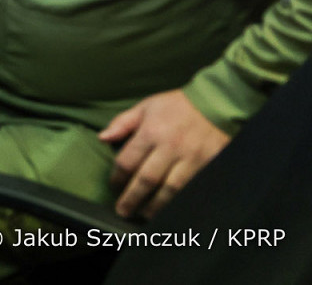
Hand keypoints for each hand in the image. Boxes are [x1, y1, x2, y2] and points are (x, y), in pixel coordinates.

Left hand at [99, 90, 229, 219]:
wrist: (215, 104)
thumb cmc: (176, 105)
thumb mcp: (146, 107)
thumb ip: (123, 123)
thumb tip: (102, 138)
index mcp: (151, 132)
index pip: (128, 161)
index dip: (118, 177)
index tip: (114, 186)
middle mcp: (171, 147)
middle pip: (147, 180)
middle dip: (132, 198)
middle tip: (123, 211)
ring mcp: (192, 159)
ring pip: (171, 190)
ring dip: (156, 206)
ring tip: (145, 214)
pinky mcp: (209, 166)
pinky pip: (192, 190)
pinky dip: (180, 201)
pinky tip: (170, 209)